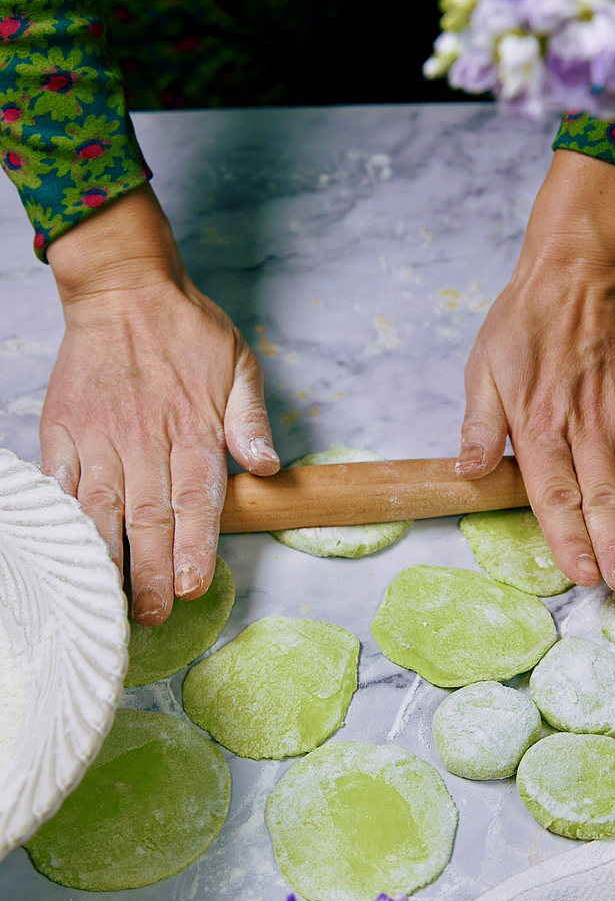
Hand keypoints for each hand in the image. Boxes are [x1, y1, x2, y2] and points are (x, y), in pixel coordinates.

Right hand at [41, 184, 278, 624]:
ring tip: (109, 600)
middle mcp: (146, 439)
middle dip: (150, 571)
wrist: (123, 287)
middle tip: (152, 614)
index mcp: (194, 429)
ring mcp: (100, 437)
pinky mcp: (63, 430)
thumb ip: (252, 421)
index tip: (191, 587)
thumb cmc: (188, 330)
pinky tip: (65, 553)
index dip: (193, 547)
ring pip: (100, 508)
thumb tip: (269, 468)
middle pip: (148, 517)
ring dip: (105, 558)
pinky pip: (58, 482)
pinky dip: (61, 518)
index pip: (195, 500)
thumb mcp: (240, 364)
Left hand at [457, 150, 614, 594]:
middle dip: (613, 545)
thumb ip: (479, 426)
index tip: (580, 574)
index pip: (554, 495)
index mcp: (537, 424)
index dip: (567, 538)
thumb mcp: (482, 369)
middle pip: (600, 496)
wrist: (577, 266)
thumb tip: (468, 474)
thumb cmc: (524, 320)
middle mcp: (584, 424)